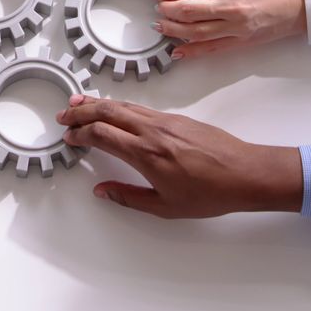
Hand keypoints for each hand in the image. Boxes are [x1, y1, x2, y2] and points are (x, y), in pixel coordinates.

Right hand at [56, 95, 301, 218]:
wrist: (246, 174)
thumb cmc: (210, 194)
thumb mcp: (165, 206)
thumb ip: (128, 197)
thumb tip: (102, 190)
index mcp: (146, 154)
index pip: (102, 134)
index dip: (80, 134)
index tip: (68, 138)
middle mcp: (152, 131)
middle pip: (108, 111)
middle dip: (82, 111)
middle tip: (64, 115)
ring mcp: (165, 121)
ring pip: (124, 105)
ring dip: (98, 103)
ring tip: (80, 104)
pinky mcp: (176, 118)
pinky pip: (139, 107)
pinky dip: (119, 106)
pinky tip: (113, 110)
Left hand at [153, 0, 305, 58]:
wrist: (298, 5)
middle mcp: (231, 6)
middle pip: (188, 10)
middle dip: (168, 9)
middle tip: (158, 8)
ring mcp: (235, 26)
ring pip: (195, 30)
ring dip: (173, 29)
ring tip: (161, 26)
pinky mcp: (240, 42)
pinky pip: (210, 48)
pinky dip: (191, 50)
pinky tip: (178, 50)